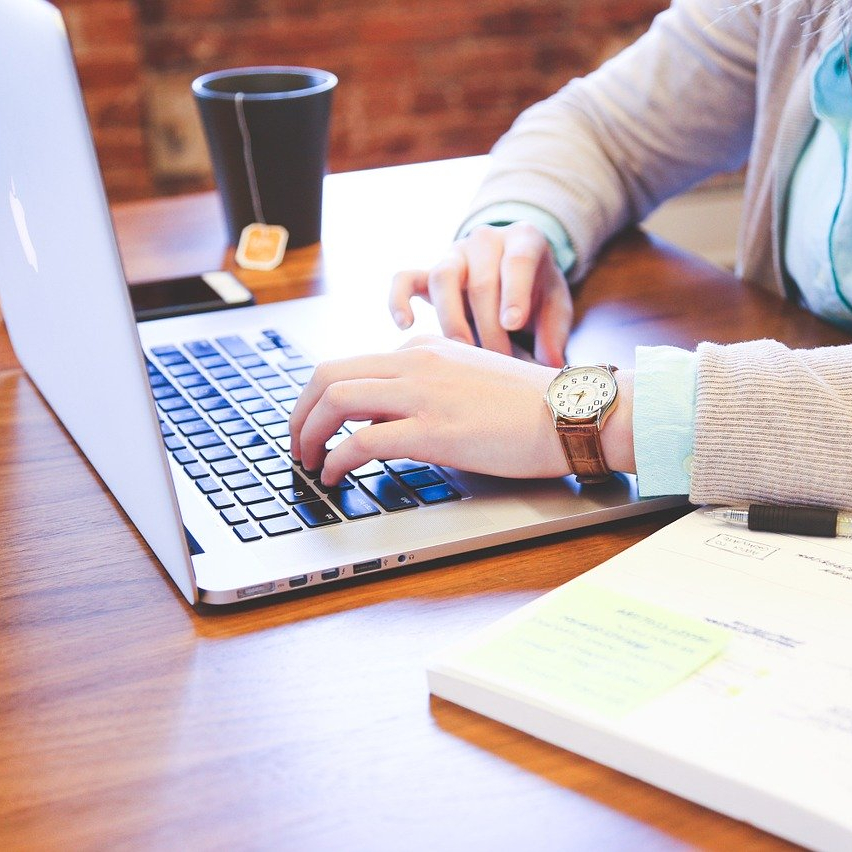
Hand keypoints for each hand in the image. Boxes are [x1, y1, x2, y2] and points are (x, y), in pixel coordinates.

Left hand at [289, 335, 568, 484]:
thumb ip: (424, 388)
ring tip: (307, 461)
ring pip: (336, 400)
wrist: (571, 411)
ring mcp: (423, 394)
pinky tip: (335, 476)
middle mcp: (415, 363)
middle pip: (328, 375)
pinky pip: (362, 440)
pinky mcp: (433, 430)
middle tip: (296, 443)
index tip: (315, 424)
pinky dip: (336, 459)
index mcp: (422, 350)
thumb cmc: (527, 404)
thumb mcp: (466, 379)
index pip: (351, 366)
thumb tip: (384, 418)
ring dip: (308, 433)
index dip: (320, 399)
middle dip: (300, 412)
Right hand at [389, 222, 572, 367]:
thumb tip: (550, 365)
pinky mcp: (427, 272)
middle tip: (498, 361)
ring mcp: (454, 254)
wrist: (512, 271)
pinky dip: (399, 299)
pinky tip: (405, 325)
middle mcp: (486, 240)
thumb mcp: (555, 305)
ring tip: (462, 352)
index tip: (512, 324)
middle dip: (489, 326)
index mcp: (524, 239)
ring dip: (452, 320)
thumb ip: (554, 331)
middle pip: (480, 281)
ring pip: (442, 278)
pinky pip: (404, 279)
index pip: (517, 261)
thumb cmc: (536, 291)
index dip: (514, 292)